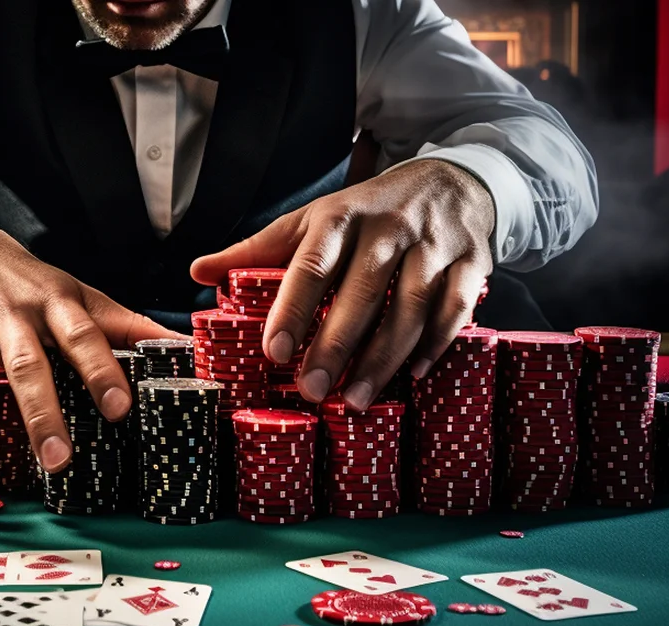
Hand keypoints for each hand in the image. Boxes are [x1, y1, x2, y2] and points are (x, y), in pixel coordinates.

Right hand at [0, 223, 178, 493]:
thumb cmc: (36, 286)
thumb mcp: (84, 297)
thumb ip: (129, 328)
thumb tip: (184, 350)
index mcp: (57, 304)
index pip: (84, 336)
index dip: (101, 371)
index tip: (119, 411)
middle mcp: (10, 314)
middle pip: (24, 367)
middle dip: (40, 416)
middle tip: (56, 464)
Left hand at [190, 160, 495, 409]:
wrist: (449, 182)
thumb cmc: (367, 212)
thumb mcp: (311, 221)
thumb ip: (257, 250)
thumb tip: (198, 271)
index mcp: (341, 218)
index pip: (312, 265)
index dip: (292, 309)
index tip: (274, 353)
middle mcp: (388, 229)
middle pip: (361, 291)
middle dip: (336, 344)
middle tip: (312, 391)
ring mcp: (433, 245)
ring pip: (410, 306)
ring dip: (383, 357)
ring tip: (356, 400)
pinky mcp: (471, 263)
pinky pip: (455, 308)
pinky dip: (436, 344)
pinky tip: (413, 375)